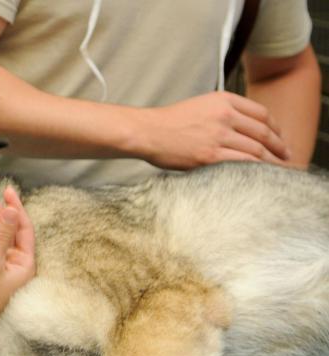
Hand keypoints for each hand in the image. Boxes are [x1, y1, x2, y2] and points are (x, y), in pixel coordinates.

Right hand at [136, 91, 290, 169]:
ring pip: (257, 149)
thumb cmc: (169, 122)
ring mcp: (218, 136)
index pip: (262, 113)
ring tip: (279, 169)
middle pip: (264, 132)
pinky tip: (262, 175)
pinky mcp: (210, 156)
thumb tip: (243, 129)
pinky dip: (257, 170)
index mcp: (223, 100)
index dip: (276, 128)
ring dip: (272, 161)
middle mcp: (225, 115)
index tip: (281, 138)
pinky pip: (243, 163)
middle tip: (287, 156)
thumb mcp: (200, 105)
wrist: (147, 132)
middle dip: (280, 146)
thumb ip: (223, 112)